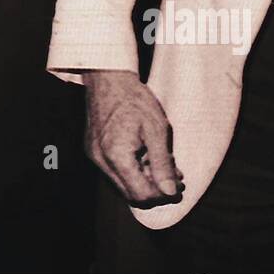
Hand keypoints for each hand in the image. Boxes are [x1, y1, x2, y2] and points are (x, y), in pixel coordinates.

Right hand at [84, 70, 180, 204]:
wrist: (108, 78)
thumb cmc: (134, 99)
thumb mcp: (156, 129)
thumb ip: (163, 163)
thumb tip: (170, 191)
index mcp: (116, 156)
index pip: (141, 194)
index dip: (163, 195)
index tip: (179, 187)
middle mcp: (101, 161)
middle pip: (131, 194)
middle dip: (155, 191)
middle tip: (175, 179)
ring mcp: (95, 156)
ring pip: (123, 185)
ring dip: (145, 182)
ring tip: (164, 166)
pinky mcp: (93, 150)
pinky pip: (115, 172)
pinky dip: (133, 171)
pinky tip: (147, 158)